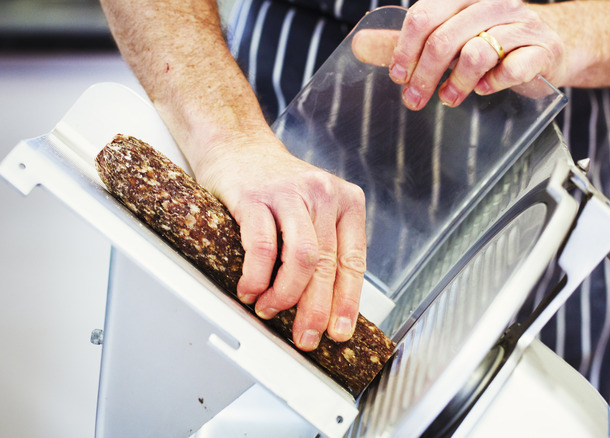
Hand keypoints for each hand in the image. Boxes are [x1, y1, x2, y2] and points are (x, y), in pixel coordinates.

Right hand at [195, 132, 366, 350]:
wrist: (238, 145)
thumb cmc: (276, 186)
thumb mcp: (313, 210)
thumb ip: (325, 246)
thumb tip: (325, 304)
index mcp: (347, 202)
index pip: (354, 261)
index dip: (347, 301)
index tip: (340, 330)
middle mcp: (324, 195)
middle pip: (328, 264)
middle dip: (316, 309)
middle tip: (306, 336)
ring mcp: (291, 193)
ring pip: (302, 258)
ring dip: (286, 295)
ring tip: (270, 310)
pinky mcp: (256, 196)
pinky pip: (262, 247)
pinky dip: (256, 277)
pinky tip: (250, 291)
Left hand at [364, 0, 565, 109]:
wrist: (557, 42)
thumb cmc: (497, 41)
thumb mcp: (454, 35)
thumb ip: (411, 41)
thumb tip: (362, 45)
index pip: (424, 16)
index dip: (405, 49)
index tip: (398, 76)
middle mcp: (493, 4)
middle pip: (444, 39)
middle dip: (423, 76)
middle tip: (415, 99)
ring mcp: (521, 24)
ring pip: (476, 53)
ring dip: (456, 83)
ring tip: (449, 98)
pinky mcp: (542, 49)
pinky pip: (510, 69)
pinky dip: (493, 84)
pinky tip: (486, 88)